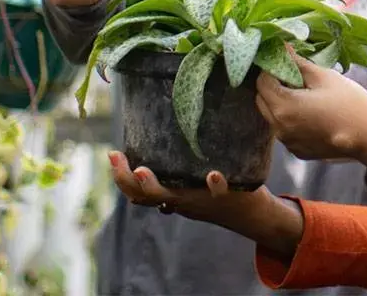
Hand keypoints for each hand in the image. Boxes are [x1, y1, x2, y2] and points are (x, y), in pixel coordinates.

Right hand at [109, 151, 250, 225]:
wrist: (254, 217)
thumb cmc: (220, 198)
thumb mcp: (193, 190)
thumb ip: (176, 177)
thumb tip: (160, 148)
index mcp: (173, 198)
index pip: (138, 192)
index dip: (121, 177)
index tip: (112, 154)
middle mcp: (182, 201)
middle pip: (146, 196)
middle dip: (126, 179)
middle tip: (116, 158)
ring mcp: (202, 201)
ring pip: (174, 198)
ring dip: (155, 186)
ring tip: (142, 170)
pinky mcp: (228, 197)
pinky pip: (220, 193)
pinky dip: (215, 184)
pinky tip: (212, 175)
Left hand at [256, 55, 366, 178]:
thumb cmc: (349, 102)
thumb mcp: (323, 76)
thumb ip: (298, 62)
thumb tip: (282, 47)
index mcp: (284, 106)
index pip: (262, 82)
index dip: (271, 68)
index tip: (286, 62)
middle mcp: (279, 127)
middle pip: (262, 100)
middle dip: (273, 85)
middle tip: (294, 76)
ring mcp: (288, 142)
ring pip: (272, 116)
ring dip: (281, 102)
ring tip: (305, 94)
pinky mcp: (297, 151)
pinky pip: (285, 130)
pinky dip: (291, 119)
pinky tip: (312, 113)